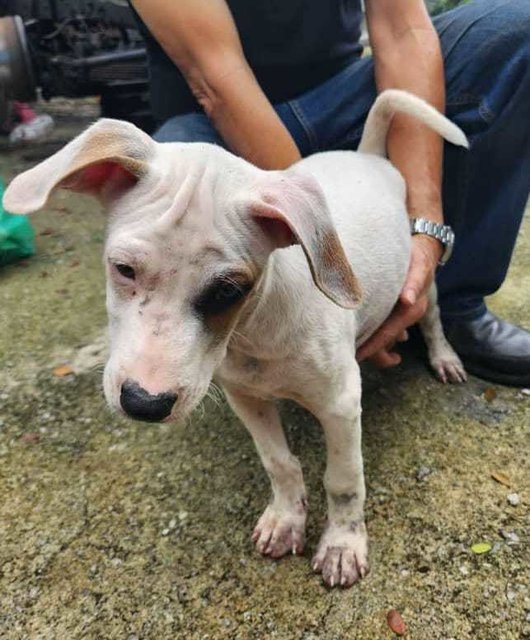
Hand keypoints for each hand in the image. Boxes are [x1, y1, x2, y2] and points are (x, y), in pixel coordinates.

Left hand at [356, 234, 441, 367]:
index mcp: (411, 310)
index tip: (356, 356)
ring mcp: (402, 316)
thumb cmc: (418, 258)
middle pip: (386, 343)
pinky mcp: (397, 312)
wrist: (424, 251)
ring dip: (373, 346)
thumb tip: (407, 300)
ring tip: (354, 349)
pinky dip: (377, 336)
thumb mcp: (418, 266)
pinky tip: (363, 335)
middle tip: (349, 356)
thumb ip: (414, 282)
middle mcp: (406, 316)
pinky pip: (386, 330)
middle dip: (371, 352)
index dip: (372, 347)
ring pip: (386, 339)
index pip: (387, 334)